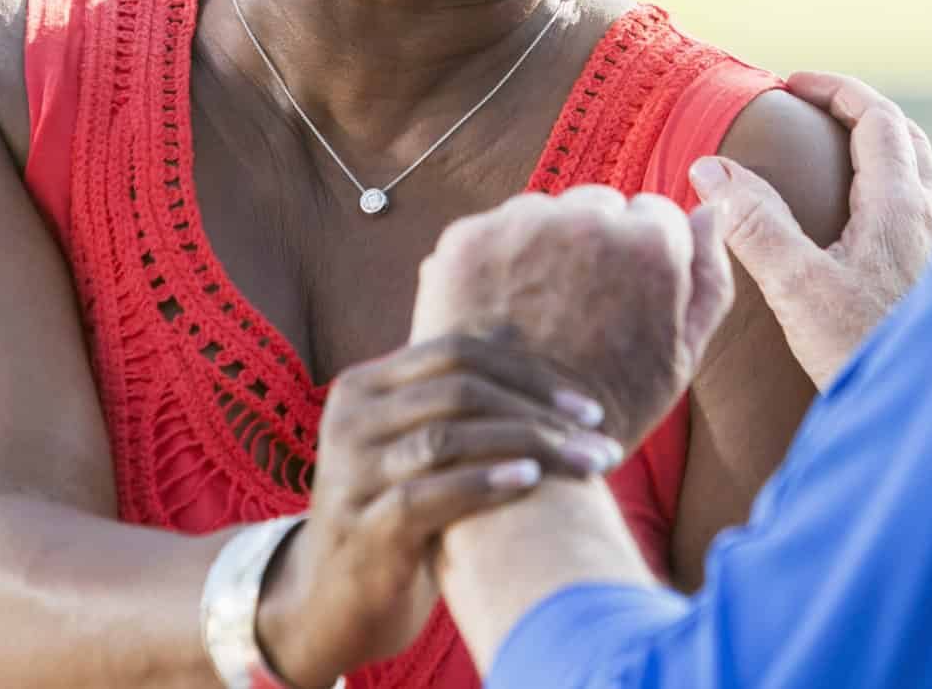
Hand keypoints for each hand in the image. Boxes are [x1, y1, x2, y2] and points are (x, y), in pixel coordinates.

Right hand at [255, 334, 623, 685]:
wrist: (332, 601)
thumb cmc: (397, 514)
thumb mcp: (417, 444)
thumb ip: (454, 394)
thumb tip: (515, 331)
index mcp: (364, 385)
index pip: (457, 352)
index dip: (529, 372)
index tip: (589, 407)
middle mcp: (349, 418)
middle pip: (460, 389)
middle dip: (540, 412)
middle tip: (599, 441)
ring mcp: (349, 473)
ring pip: (448, 436)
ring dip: (528, 446)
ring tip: (584, 465)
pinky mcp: (360, 527)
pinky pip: (426, 494)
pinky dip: (484, 482)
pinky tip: (529, 481)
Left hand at [410, 185, 737, 448]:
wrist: (516, 448)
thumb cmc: (611, 407)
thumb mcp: (683, 354)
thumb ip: (708, 276)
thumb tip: (713, 209)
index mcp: (650, 243)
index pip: (654, 214)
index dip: (641, 261)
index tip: (624, 299)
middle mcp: (587, 218)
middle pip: (598, 206)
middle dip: (594, 242)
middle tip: (580, 307)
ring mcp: (521, 225)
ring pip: (544, 213)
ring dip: (544, 245)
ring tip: (538, 312)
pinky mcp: (468, 239)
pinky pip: (493, 230)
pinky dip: (496, 260)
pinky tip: (501, 309)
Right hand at [687, 71, 931, 388]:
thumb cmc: (867, 352)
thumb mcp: (798, 288)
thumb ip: (756, 225)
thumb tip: (711, 168)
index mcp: (901, 205)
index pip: (876, 117)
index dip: (835, 90)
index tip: (793, 84)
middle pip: (905, 137)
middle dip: (859, 113)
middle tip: (813, 110)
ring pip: (919, 175)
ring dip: (881, 151)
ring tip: (835, 160)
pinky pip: (923, 212)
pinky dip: (892, 191)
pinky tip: (864, 228)